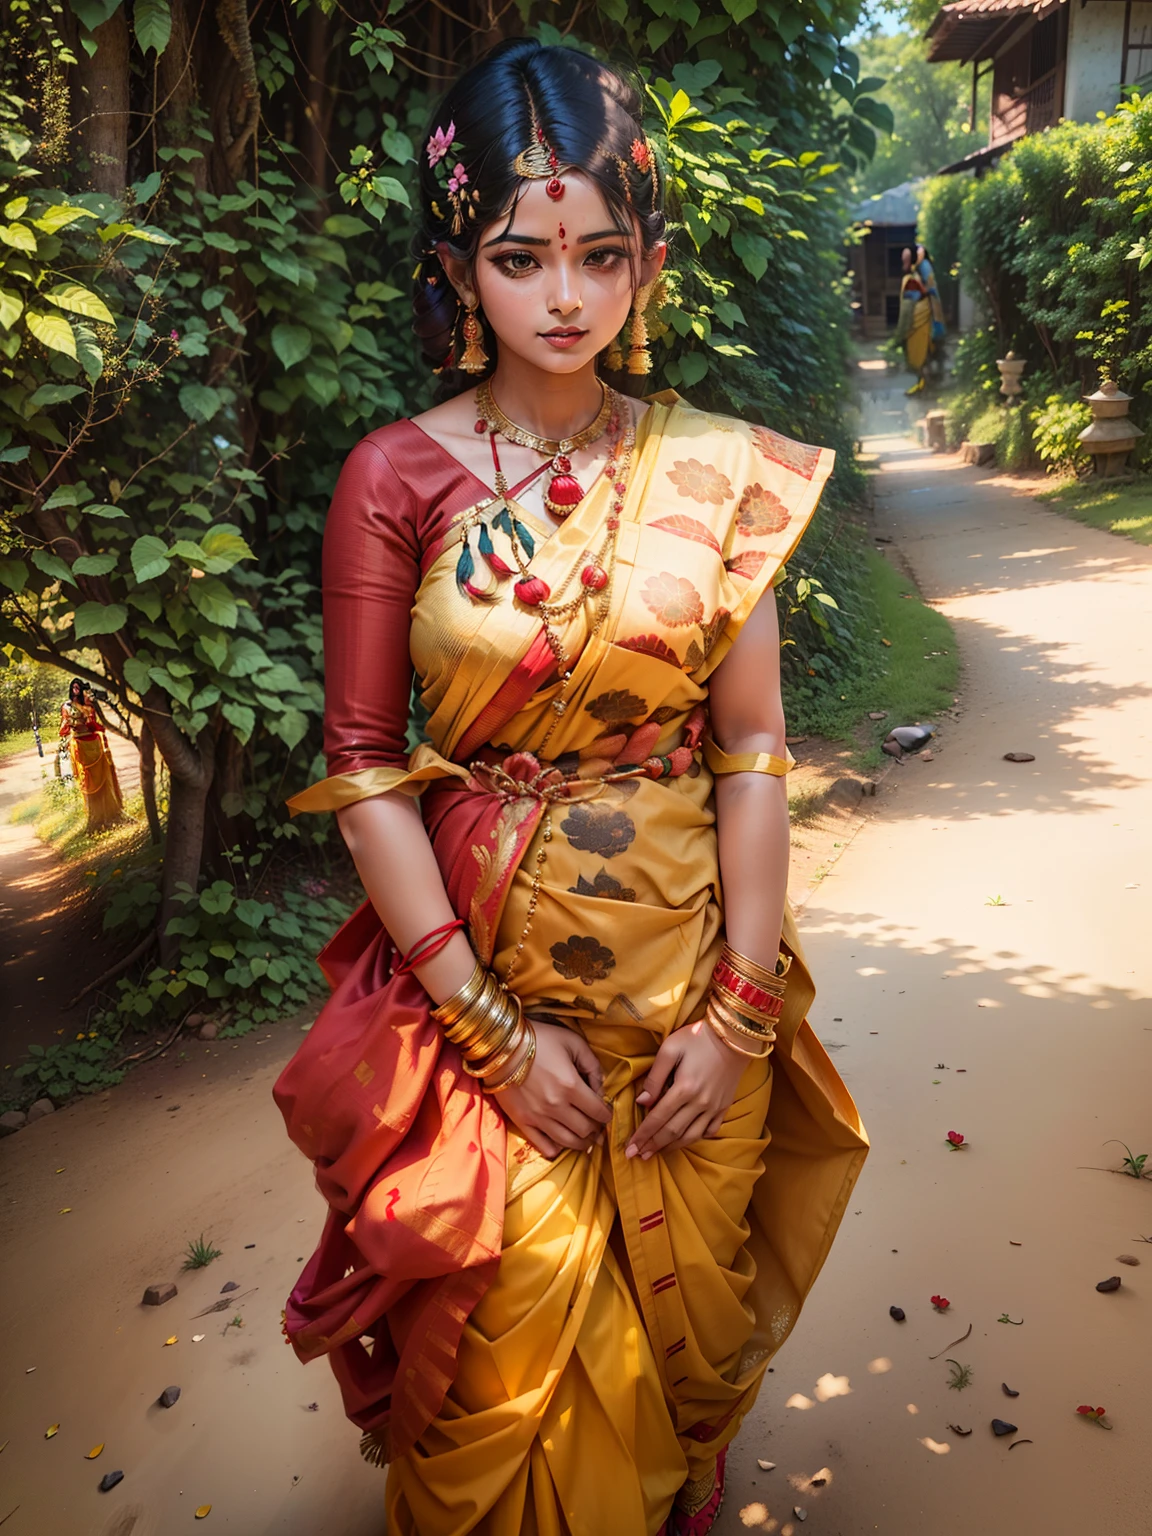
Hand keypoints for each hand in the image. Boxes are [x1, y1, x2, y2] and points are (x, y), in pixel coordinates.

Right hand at [496, 1020, 611, 1159]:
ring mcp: (538, 1117)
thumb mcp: (573, 1041)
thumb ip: (592, 1064)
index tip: (606, 1113)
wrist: (500, 1044)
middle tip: (597, 1126)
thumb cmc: (539, 1038)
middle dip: (596, 1130)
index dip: (607, 1115)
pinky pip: (543, 1146)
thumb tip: (601, 1087)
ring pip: (568, 1142)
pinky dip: (556, 1149)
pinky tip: (561, 1143)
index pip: (598, 1112)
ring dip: (581, 1143)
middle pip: (585, 1130)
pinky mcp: (522, 1121)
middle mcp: (556, 1106)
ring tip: (585, 1138)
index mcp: (571, 1086)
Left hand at [625, 1019, 746, 1160]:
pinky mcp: (724, 1107)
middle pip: (672, 1132)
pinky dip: (696, 1138)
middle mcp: (699, 1103)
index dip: (642, 1135)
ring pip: (690, 1136)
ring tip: (657, 1153)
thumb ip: (655, 1077)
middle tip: (638, 1156)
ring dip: (671, 1147)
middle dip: (653, 1146)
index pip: (657, 1118)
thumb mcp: (670, 1048)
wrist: (735, 1035)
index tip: (629, 1149)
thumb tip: (642, 1102)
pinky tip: (685, 1140)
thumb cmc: (698, 1038)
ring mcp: (714, 1107)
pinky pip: (710, 1130)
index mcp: (683, 1089)